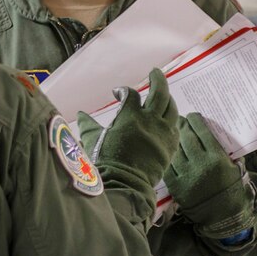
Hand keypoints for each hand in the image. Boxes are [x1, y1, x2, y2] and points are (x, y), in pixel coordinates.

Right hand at [77, 68, 178, 192]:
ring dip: (167, 98)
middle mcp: (150, 120)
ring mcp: (163, 132)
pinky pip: (176, 125)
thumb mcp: (93, 140)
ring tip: (164, 94)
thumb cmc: (107, 161)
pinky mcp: (171, 144)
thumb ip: (88, 125)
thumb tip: (80, 114)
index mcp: (130, 116)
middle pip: (160, 92)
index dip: (123, 91)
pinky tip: (169, 116)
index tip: (118, 93)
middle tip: (155, 72)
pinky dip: (172, 118)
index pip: (130, 94)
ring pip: (171, 107)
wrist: (125, 182)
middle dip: (157, 79)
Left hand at [163, 113, 256, 237]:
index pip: (202, 131)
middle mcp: (200, 164)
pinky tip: (168, 149)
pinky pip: (168, 165)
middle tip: (179, 120)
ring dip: (172, 138)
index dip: (195, 120)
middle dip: (182, 126)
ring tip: (172, 131)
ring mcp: (186, 175)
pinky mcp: (175, 185)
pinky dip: (168, 155)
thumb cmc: (231, 188)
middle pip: (186, 137)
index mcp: (217, 158)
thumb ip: (222, 150)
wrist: (222, 216)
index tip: (192, 116)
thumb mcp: (234, 167)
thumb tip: (209, 131)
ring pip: (175, 149)